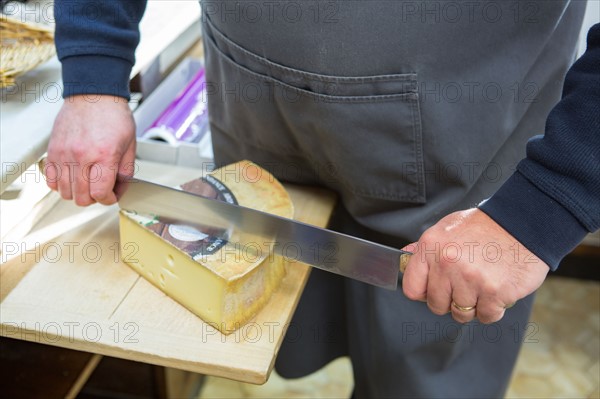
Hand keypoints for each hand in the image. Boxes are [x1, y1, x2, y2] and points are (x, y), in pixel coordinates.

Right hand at [45, 95, 135, 205]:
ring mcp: (64, 154)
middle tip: (101, 189)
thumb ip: (125, 172)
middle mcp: (82, 156)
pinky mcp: (52, 150)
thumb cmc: (114, 116)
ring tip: (87, 182)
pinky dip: (60, 184)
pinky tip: (72, 177)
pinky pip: (50, 180)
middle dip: (94, 198)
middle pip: (81, 197)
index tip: (111, 195)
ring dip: (77, 192)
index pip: (100, 193)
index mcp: (104, 155)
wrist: (94, 94)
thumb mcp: (130, 145)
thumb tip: (118, 191)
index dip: (108, 199)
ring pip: (65, 192)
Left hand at [401, 208, 548, 323]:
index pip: (411, 287)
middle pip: (436, 305)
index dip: (422, 293)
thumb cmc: (486, 225)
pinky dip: (492, 309)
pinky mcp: (494, 292)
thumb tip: (406, 256)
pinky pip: (486, 316)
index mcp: (432, 247)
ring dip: (472, 306)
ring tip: (481, 286)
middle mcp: (447, 264)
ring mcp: (470, 280)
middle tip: (463, 287)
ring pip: (461, 314)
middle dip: (448, 301)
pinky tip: (495, 291)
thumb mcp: (448, 227)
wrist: (524, 223)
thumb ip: (426, 246)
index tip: (431, 291)